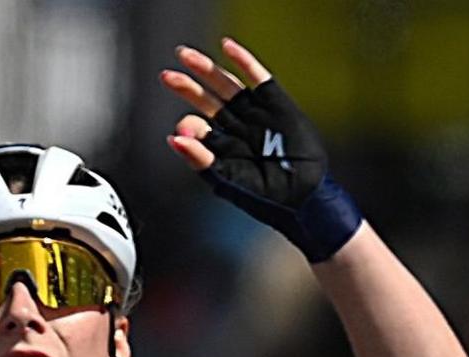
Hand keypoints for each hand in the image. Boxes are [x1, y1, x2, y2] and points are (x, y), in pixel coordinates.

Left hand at [160, 38, 363, 261]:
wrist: (302, 196)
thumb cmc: (264, 197)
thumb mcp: (227, 180)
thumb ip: (200, 159)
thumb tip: (173, 138)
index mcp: (221, 147)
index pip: (197, 128)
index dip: (189, 124)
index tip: (185, 128)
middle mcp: (235, 127)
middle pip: (207, 100)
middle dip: (187, 87)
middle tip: (166, 76)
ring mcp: (255, 113)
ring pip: (226, 85)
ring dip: (205, 70)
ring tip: (185, 56)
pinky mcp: (275, 102)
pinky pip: (257, 76)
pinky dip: (242, 60)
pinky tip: (226, 46)